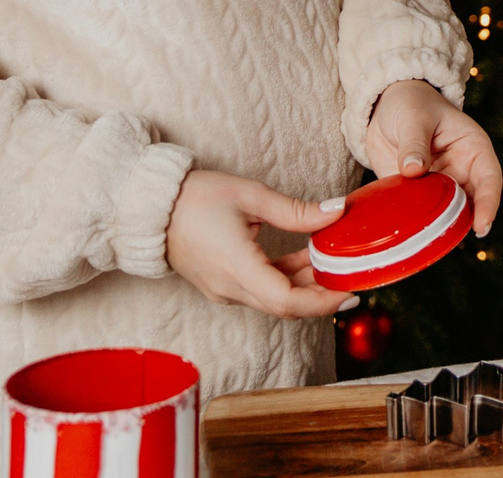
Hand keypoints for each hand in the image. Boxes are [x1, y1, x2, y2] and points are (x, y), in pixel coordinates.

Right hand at [165, 169, 352, 319]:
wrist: (150, 207)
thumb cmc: (195, 198)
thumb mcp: (251, 196)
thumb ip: (297, 211)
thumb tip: (337, 212)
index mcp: (237, 269)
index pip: (287, 301)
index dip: (323, 302)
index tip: (351, 292)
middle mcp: (230, 288)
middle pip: (285, 305)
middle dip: (322, 295)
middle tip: (352, 278)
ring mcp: (224, 290)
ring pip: (274, 299)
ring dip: (305, 286)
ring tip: (335, 264)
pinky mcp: (222, 284)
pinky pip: (261, 290)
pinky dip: (286, 279)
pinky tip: (306, 260)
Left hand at [364, 80, 501, 238]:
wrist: (385, 108)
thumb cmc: (411, 104)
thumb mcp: (415, 118)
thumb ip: (415, 143)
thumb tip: (413, 169)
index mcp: (473, 148)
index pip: (489, 178)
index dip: (489, 203)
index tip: (482, 225)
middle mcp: (461, 171)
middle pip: (471, 203)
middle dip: (463, 222)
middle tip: (449, 239)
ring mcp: (439, 185)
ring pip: (447, 214)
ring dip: (439, 227)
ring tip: (427, 240)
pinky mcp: (417, 195)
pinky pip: (419, 214)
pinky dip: (415, 225)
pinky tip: (406, 235)